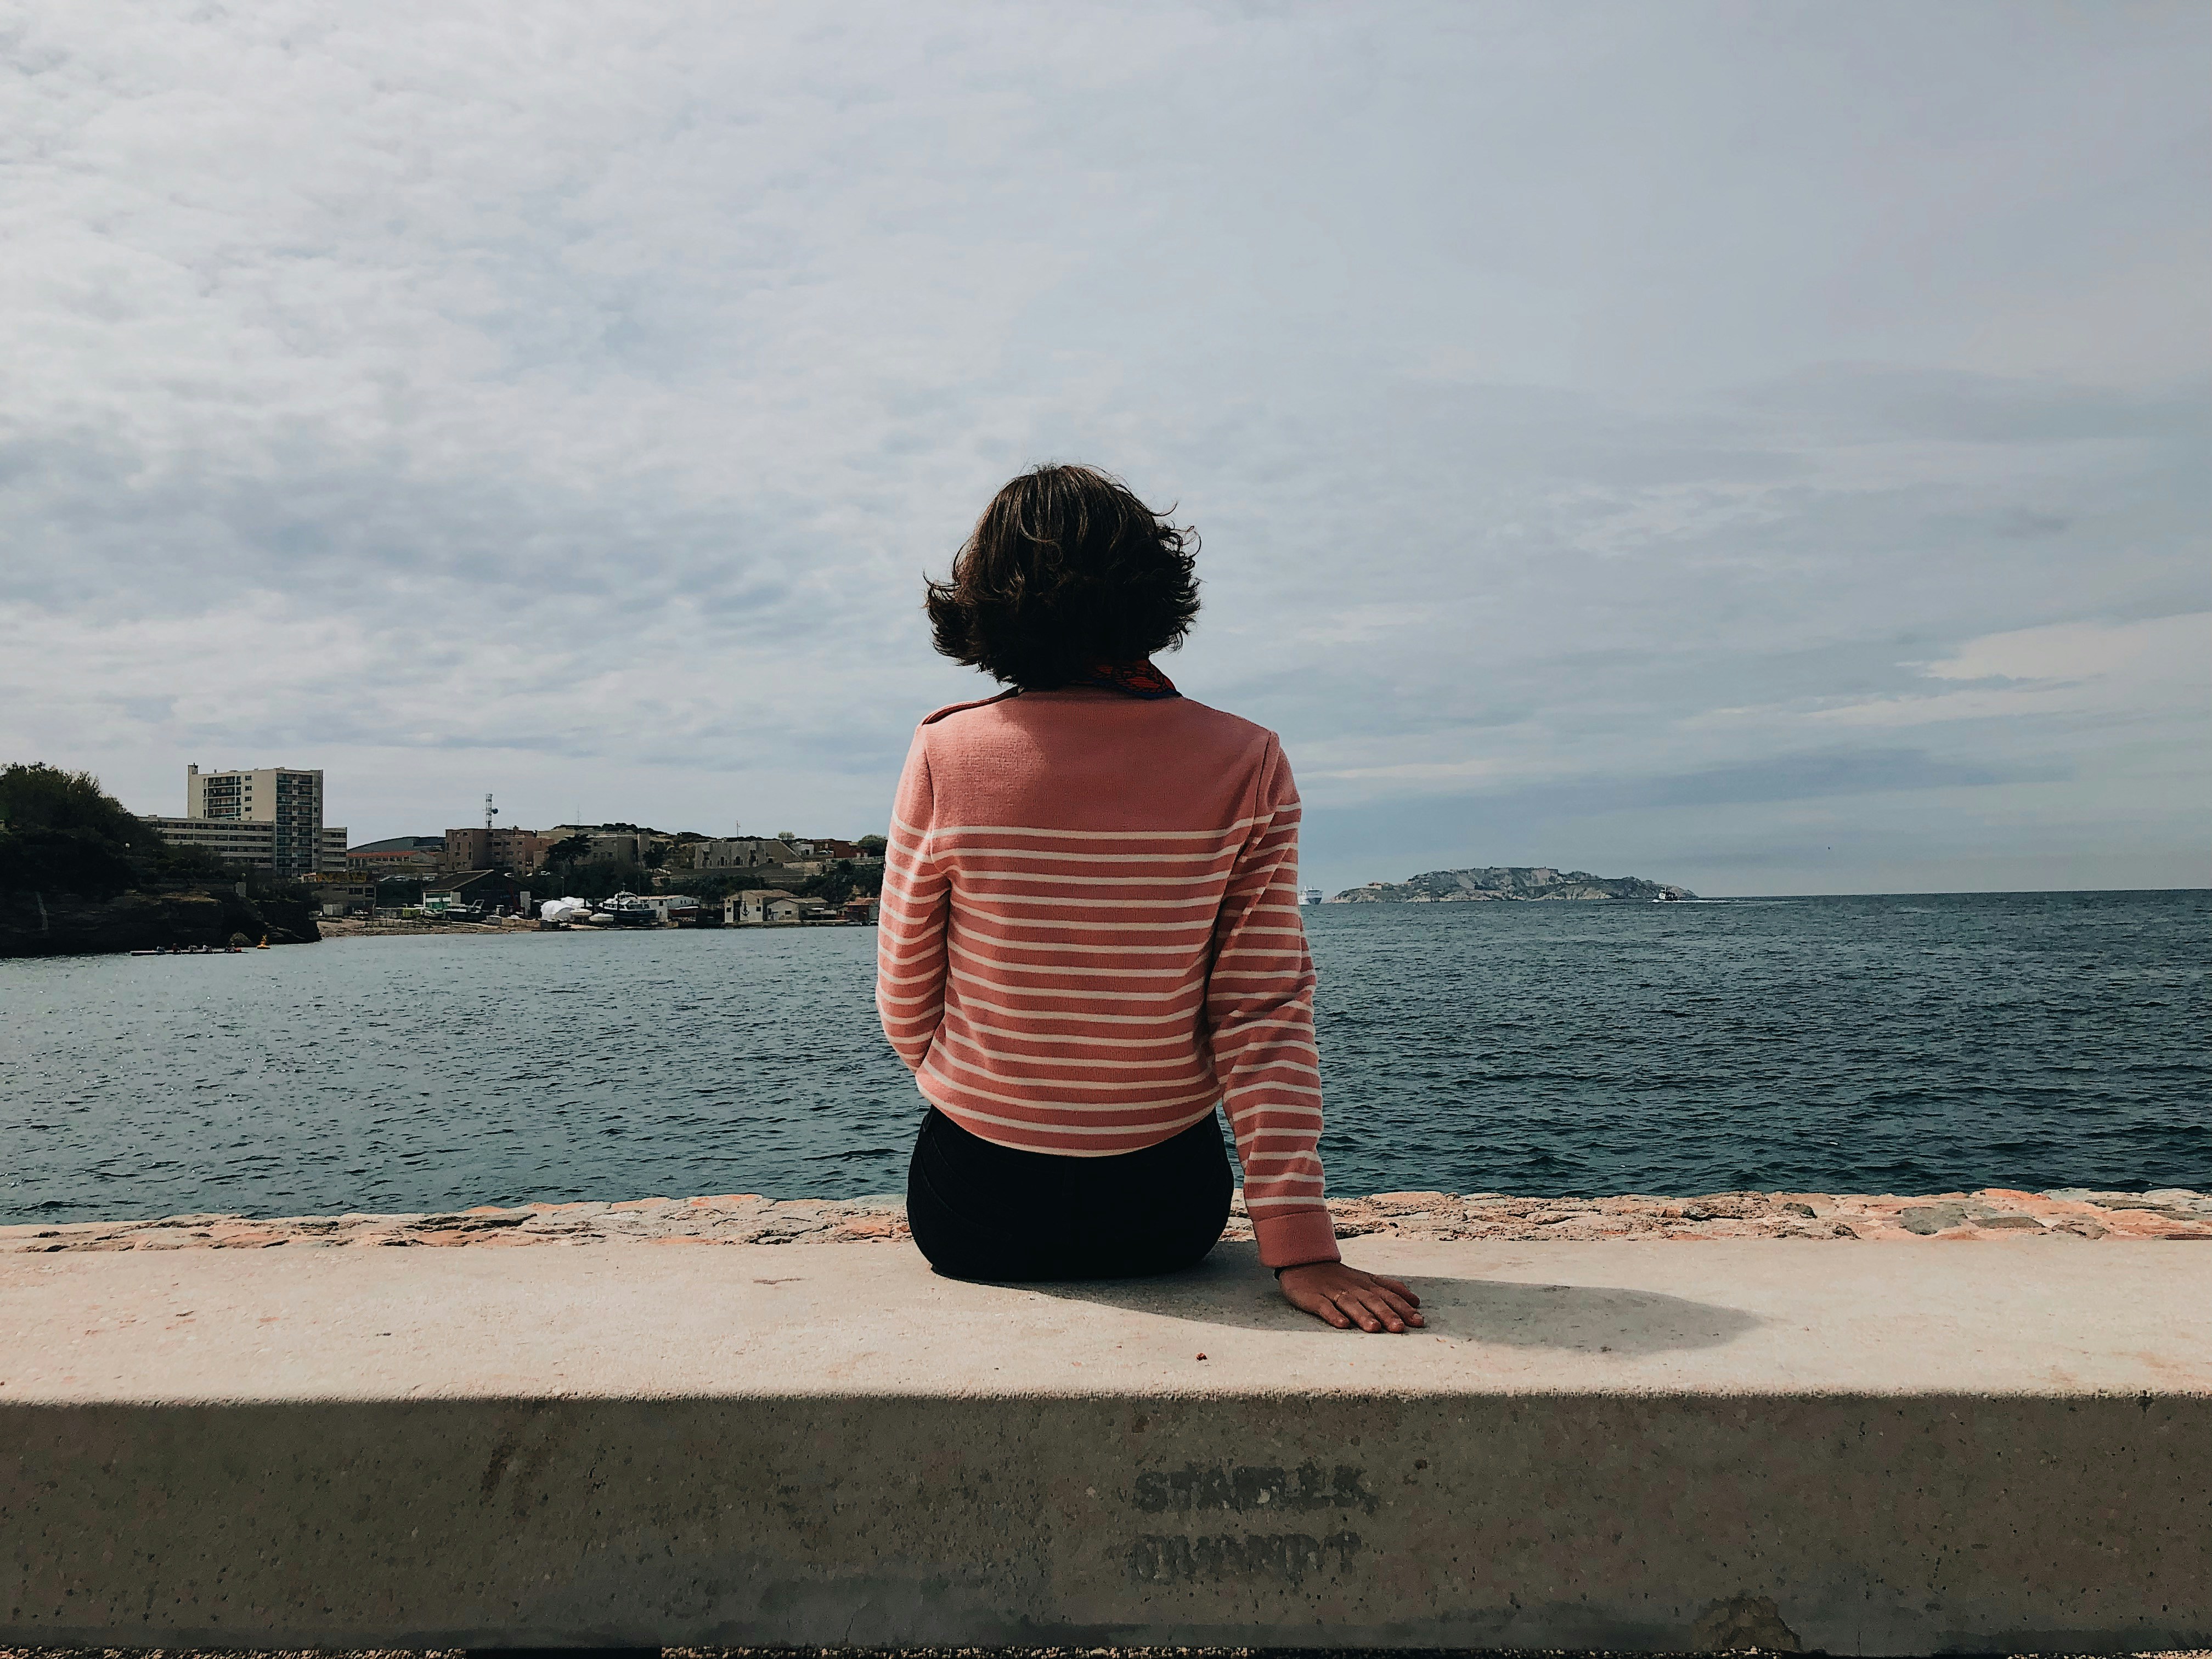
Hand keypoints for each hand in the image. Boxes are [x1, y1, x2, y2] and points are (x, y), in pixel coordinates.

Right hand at [1276, 1262, 1423, 1331]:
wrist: (1304, 1262)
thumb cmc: (1339, 1276)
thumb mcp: (1367, 1279)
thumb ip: (1390, 1288)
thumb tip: (1416, 1301)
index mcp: (1366, 1283)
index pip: (1388, 1295)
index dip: (1403, 1308)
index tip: (1418, 1322)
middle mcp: (1353, 1287)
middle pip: (1372, 1300)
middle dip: (1386, 1314)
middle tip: (1399, 1328)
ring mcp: (1332, 1292)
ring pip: (1350, 1303)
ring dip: (1363, 1316)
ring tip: (1374, 1329)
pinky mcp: (1313, 1297)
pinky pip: (1324, 1306)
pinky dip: (1333, 1315)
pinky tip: (1342, 1324)